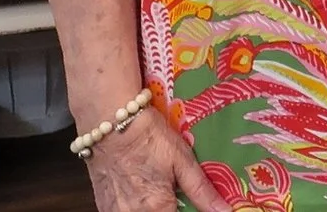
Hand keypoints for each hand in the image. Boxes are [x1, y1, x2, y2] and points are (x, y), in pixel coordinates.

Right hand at [80, 113, 228, 211]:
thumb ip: (203, 192)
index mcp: (156, 208)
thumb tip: (226, 211)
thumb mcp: (183, 161)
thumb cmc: (150, 138)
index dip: (188, 211)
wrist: (110, 124)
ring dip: (150, 207)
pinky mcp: (101, 204)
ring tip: (154, 186)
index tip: (188, 202)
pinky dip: (133, 206)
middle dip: (169, 207)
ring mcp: (113, 211)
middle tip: (172, 191)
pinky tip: (139, 188)